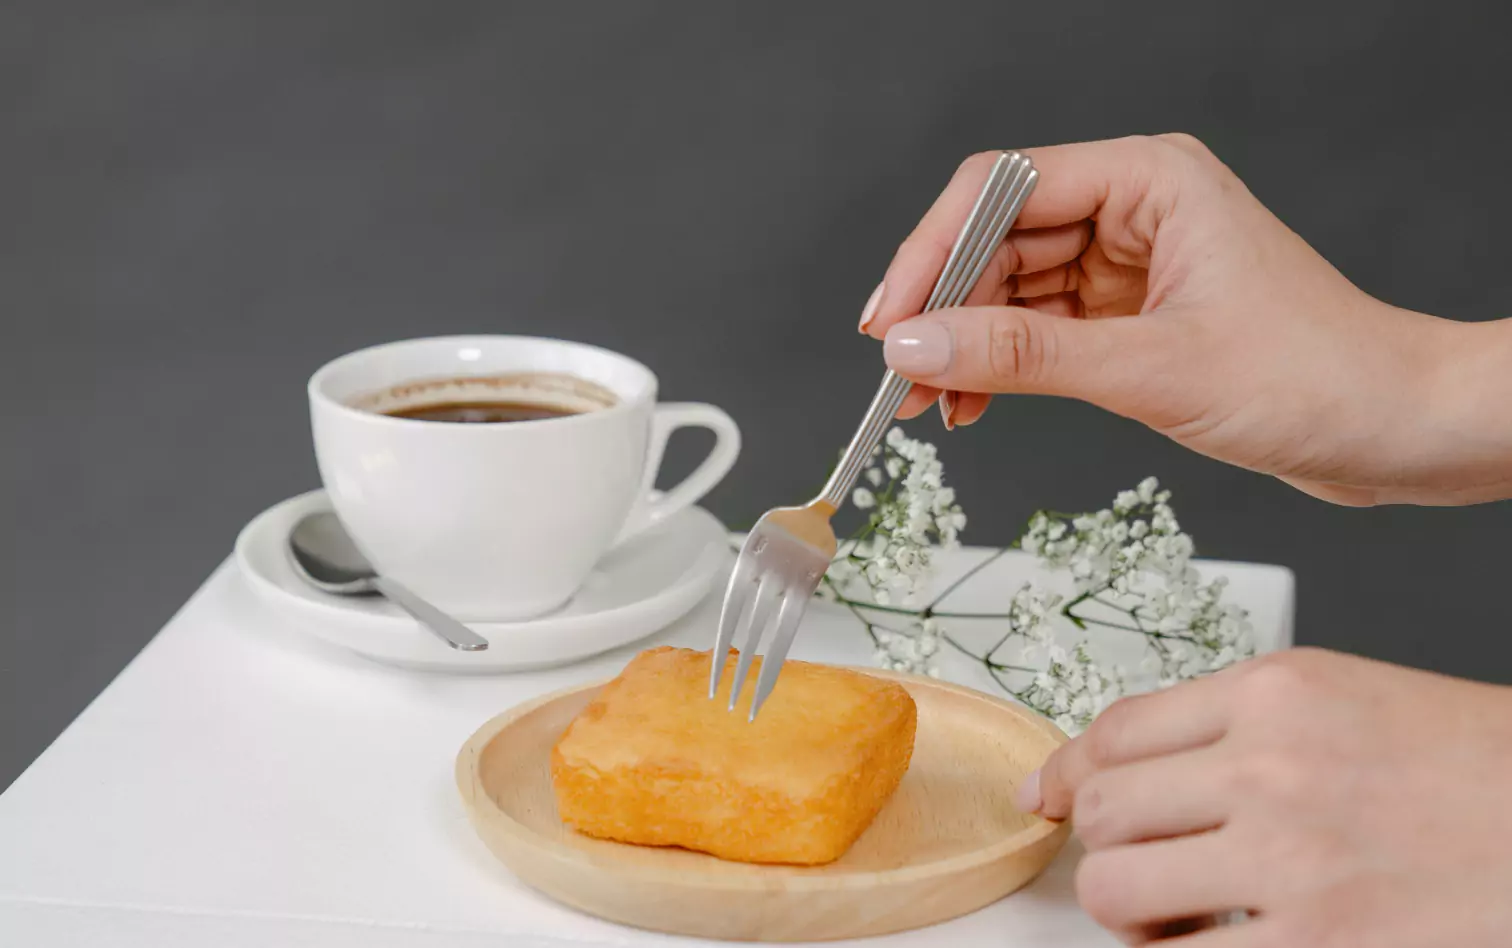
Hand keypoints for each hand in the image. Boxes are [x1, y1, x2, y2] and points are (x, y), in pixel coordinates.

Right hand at [860, 135, 1511, 505]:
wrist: (1397, 431)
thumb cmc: (1315, 378)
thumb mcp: (1151, 368)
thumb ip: (1022, 354)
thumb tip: (916, 347)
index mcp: (1148, 178)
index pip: (1000, 190)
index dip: (931, 253)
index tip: (888, 322)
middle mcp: (1134, 207)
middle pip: (996, 239)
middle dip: (942, 309)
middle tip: (899, 378)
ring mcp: (1131, 262)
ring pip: (1010, 287)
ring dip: (964, 343)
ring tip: (929, 405)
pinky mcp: (1132, 314)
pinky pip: (1038, 327)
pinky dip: (1000, 365)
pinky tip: (973, 403)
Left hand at [1016, 648, 1511, 944]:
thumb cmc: (1471, 765)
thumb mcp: (1346, 700)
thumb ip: (1235, 723)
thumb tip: (1123, 764)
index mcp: (1276, 692)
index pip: (1115, 731)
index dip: (1066, 773)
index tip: (1050, 799)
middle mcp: (1271, 764)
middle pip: (1102, 808)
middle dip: (1104, 844)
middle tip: (1141, 863)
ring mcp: (1291, 857)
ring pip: (1116, 888)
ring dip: (1129, 911)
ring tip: (1173, 917)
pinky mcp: (1321, 945)